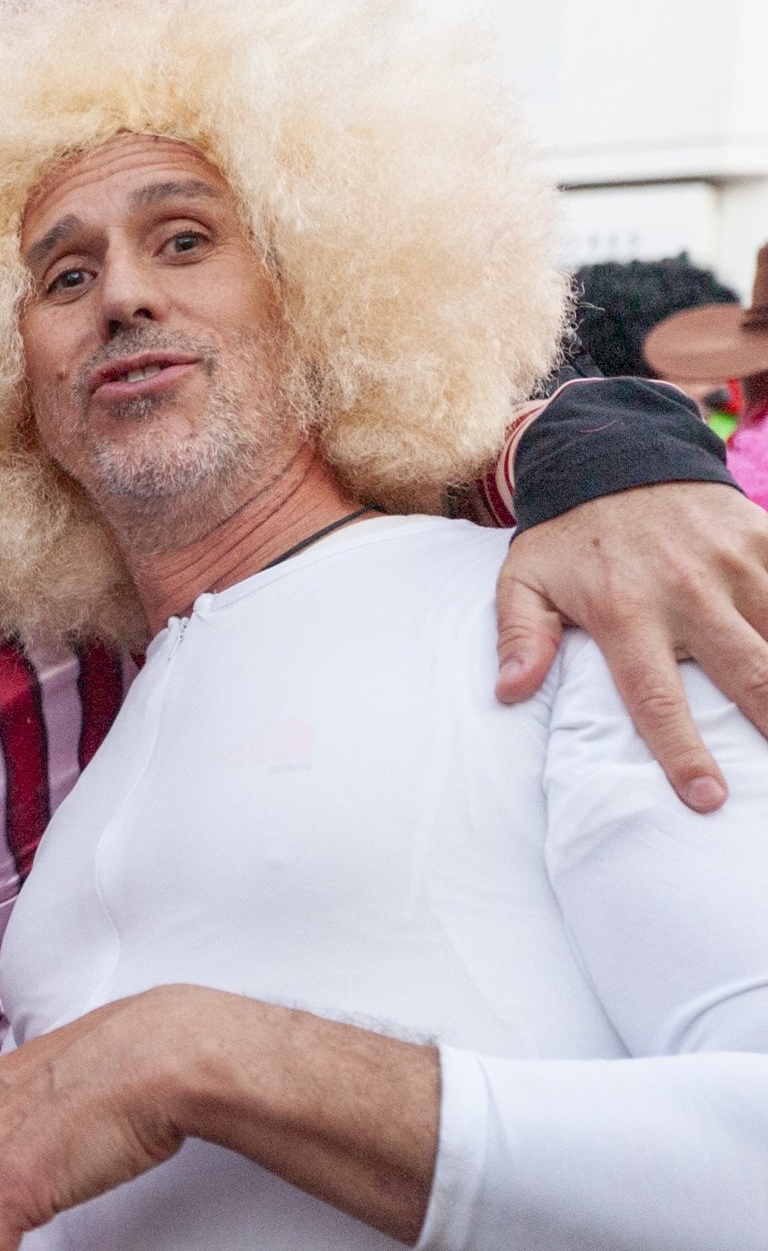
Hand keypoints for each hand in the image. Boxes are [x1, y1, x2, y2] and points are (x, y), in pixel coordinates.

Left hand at [495, 480, 767, 811]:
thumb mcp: (525, 580)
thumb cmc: (569, 534)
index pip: (657, 697)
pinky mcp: (763, 539)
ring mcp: (734, 565)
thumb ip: (520, 636)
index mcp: (626, 611)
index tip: (708, 799)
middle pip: (748, 673)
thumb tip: (509, 693)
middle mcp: (688, 591)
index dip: (683, 752)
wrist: (615, 451)